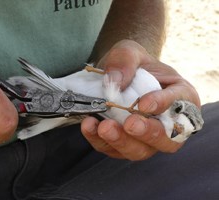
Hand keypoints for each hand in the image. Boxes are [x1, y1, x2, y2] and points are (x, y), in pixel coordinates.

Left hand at [81, 40, 199, 159]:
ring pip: (140, 151)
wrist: (117, 77)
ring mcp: (146, 139)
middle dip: (146, 133)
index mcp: (180, 97)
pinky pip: (114, 150)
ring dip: (122, 142)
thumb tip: (115, 82)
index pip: (179, 104)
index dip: (164, 105)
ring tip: (104, 127)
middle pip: (166, 140)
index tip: (144, 105)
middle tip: (130, 124)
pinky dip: (100, 141)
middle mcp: (168, 124)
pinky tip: (89, 125)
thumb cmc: (132, 65)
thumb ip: (125, 60)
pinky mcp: (124, 144)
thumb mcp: (130, 52)